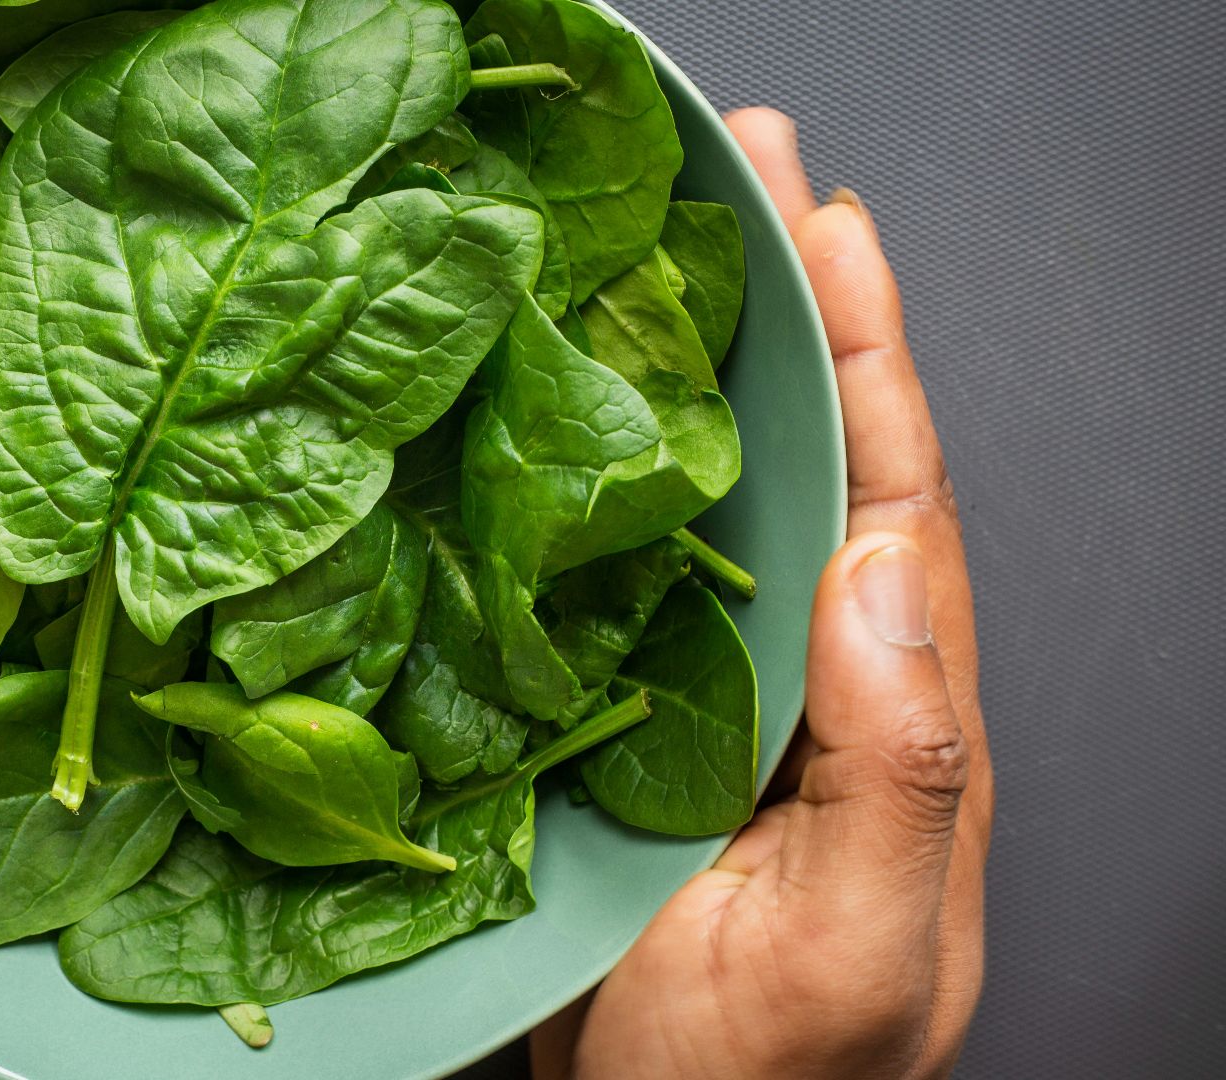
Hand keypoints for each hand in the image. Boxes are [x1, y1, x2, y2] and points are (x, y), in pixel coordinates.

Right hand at [533, 109, 992, 1078]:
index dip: (863, 350)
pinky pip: (579, 580)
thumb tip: (888, 569)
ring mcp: (683, 696)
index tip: (826, 221)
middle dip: (772, 308)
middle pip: (793, 460)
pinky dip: (558, 483)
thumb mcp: (866, 949)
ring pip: (686, 501)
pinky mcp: (584, 726)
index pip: (892, 495)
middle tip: (732, 168)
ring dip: (665, 369)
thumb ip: (908, 770)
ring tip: (632, 244)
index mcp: (883, 711)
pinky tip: (521, 411)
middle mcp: (789, 678)